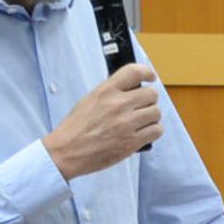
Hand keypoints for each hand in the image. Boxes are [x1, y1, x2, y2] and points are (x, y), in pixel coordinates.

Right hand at [47, 63, 162, 178]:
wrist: (67, 151)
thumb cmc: (76, 127)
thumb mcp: (90, 100)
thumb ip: (111, 92)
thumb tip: (133, 89)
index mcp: (105, 91)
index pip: (134, 72)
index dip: (146, 72)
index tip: (150, 77)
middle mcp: (118, 104)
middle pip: (151, 94)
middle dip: (149, 100)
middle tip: (142, 107)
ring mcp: (126, 123)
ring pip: (156, 113)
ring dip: (151, 117)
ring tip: (141, 121)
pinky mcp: (132, 142)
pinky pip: (157, 130)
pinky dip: (153, 131)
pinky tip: (143, 133)